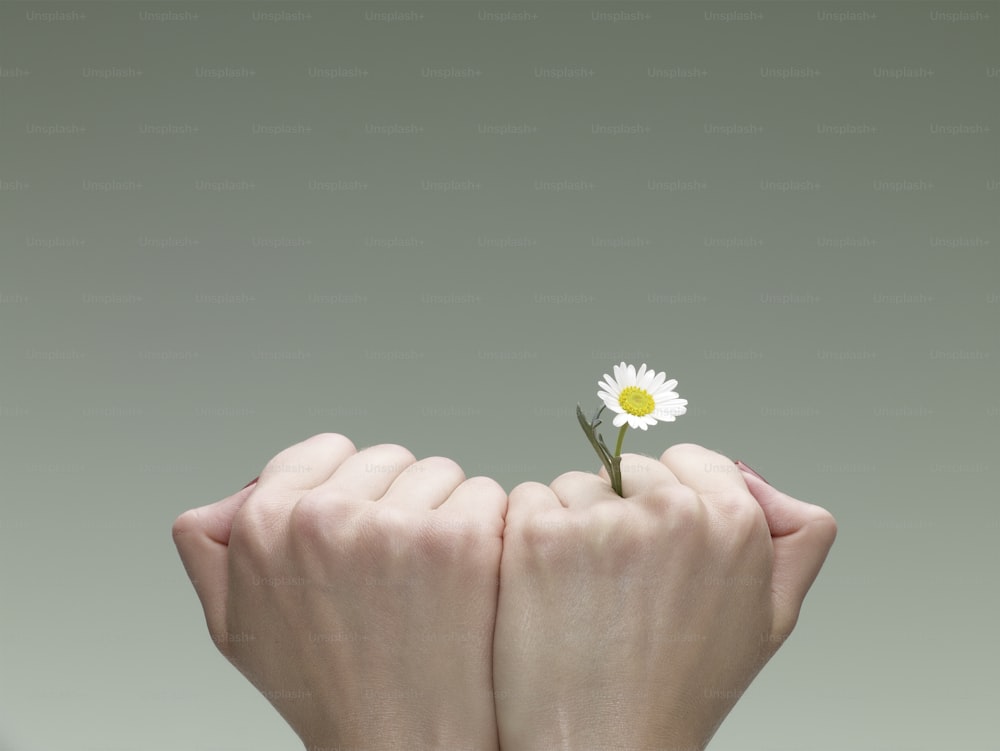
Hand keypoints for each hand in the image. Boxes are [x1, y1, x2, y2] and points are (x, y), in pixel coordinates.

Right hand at [172, 433, 507, 749]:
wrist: (403, 748)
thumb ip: (212, 548)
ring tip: (427, 582)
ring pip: (438, 472)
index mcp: (263, 525)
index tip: (358, 537)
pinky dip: (485, 528)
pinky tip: (466, 581)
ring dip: (441, 513)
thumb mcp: (236, 624)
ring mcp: (394, 526)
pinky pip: (484, 493)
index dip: (348, 492)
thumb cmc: (328, 690)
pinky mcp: (459, 538)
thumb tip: (231, 498)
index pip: (324, 451)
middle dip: (394, 501)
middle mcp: (323, 518)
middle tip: (392, 572)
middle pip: (386, 458)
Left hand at [492, 443, 836, 750]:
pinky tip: (547, 589)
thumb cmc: (681, 690)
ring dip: (574, 523)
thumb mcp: (771, 618)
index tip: (661, 550)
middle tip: (624, 585)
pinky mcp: (539, 534)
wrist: (604, 747)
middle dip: (622, 511)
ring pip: (578, 484)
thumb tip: (757, 479)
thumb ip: (796, 537)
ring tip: (587, 595)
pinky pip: (530, 499)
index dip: (671, 502)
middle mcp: (672, 512)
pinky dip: (529, 535)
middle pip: (631, 469)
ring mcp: (601, 521)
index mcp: (735, 522)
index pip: (691, 459)